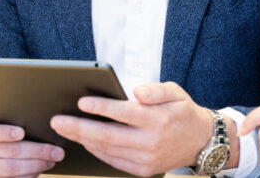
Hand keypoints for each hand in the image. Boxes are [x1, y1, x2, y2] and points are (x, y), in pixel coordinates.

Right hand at [0, 114, 63, 177]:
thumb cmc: (7, 130)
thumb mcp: (7, 121)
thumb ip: (18, 119)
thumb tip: (47, 119)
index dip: (4, 132)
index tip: (22, 132)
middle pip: (9, 151)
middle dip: (36, 151)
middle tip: (57, 151)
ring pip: (11, 168)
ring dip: (35, 165)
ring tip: (52, 161)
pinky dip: (28, 176)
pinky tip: (40, 171)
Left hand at [50, 81, 231, 175]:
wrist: (200, 141)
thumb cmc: (183, 112)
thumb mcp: (175, 92)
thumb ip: (155, 90)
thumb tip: (136, 92)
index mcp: (158, 120)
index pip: (123, 113)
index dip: (100, 108)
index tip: (81, 102)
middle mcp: (151, 142)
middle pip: (108, 136)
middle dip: (79, 128)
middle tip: (58, 121)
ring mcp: (146, 159)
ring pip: (107, 150)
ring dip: (83, 140)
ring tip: (65, 130)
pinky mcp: (143, 170)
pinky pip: (113, 161)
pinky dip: (97, 151)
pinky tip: (85, 141)